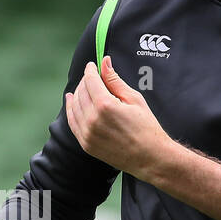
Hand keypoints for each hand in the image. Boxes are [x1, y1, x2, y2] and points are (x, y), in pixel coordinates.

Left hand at [64, 55, 172, 179]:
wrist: (149, 157)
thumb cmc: (146, 127)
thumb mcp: (134, 99)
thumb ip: (115, 80)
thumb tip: (105, 62)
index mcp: (105, 106)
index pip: (90, 80)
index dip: (90, 70)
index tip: (92, 65)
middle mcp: (92, 119)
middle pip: (81, 92)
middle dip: (85, 81)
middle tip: (92, 77)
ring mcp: (87, 133)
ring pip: (74, 106)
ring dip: (77, 93)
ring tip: (83, 87)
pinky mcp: (85, 144)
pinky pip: (72, 122)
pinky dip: (71, 109)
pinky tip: (71, 101)